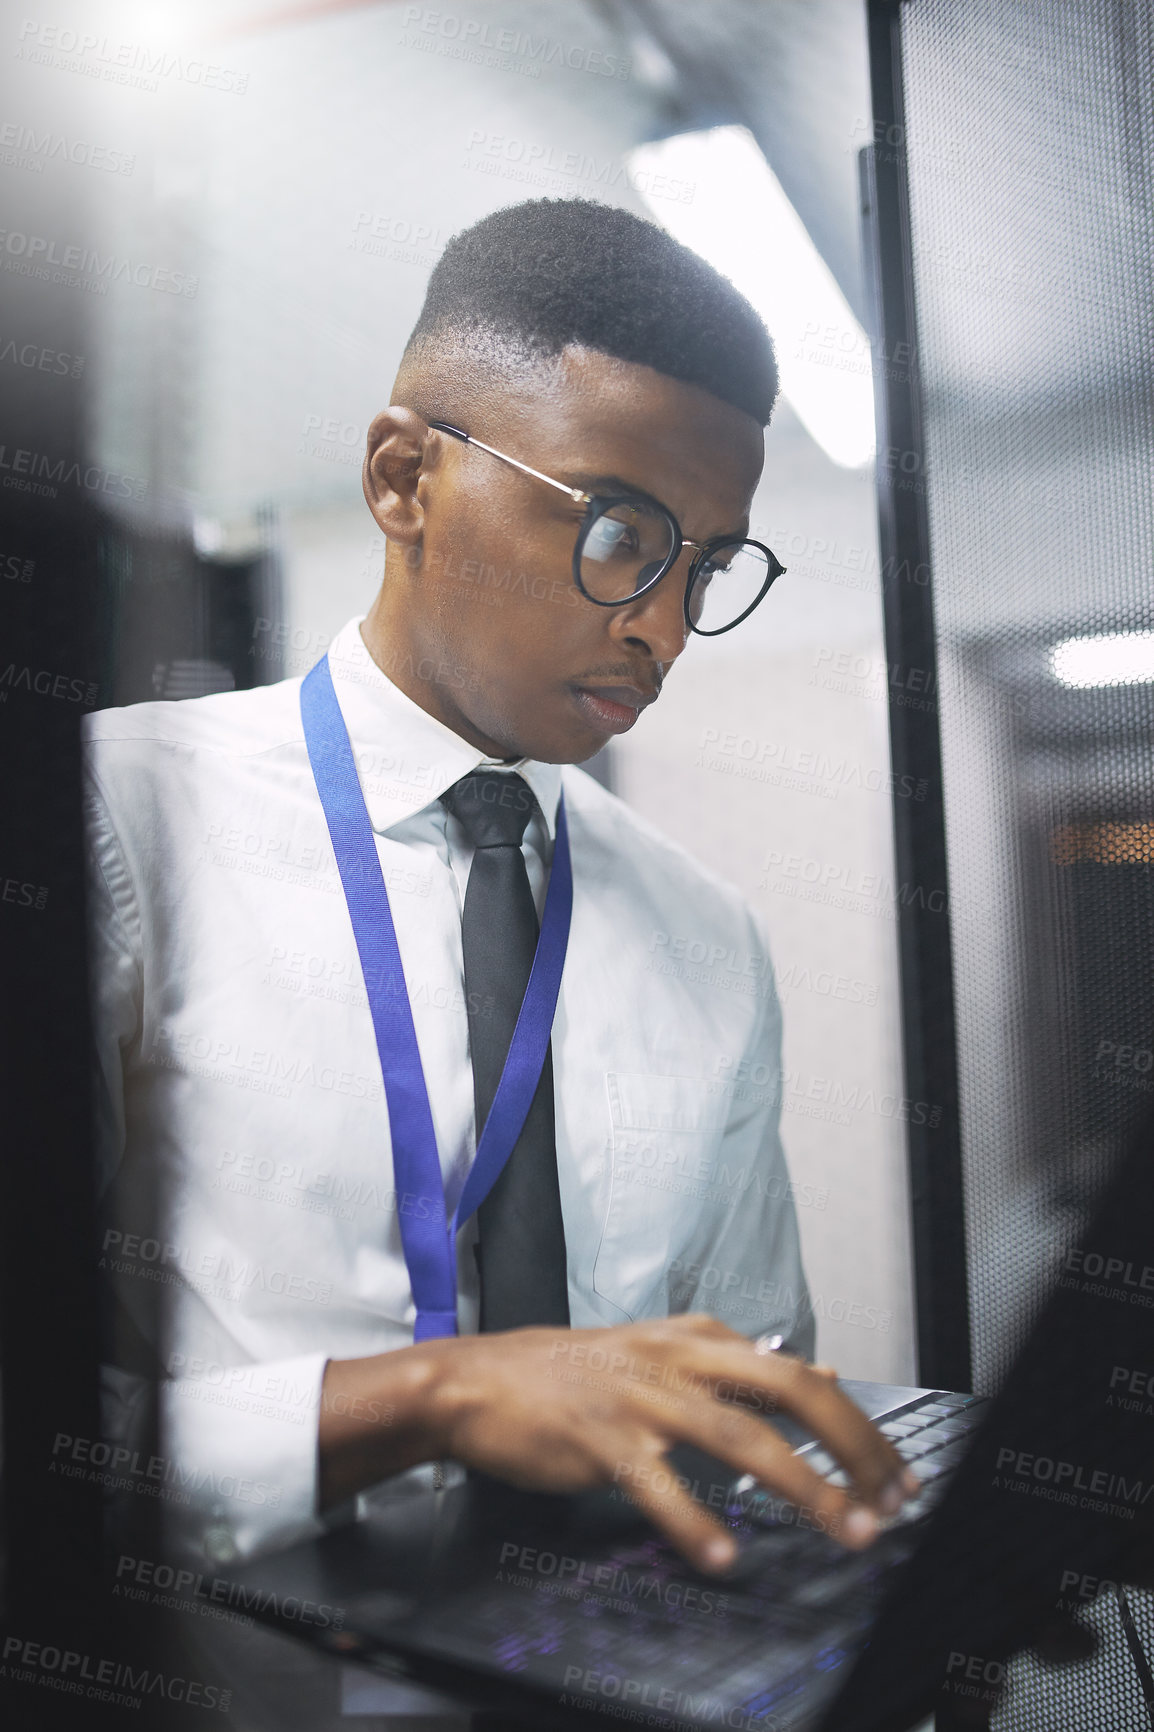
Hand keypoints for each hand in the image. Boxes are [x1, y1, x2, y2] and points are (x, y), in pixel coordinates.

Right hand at [320, 1314, 916, 1572]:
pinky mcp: (600, 1439)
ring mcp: (640, 1398)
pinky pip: (658, 1484)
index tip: (893, 1472)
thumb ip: (733, 1364)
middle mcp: (677, 1359)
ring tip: (847, 1531)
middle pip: (787, 1391)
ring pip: (739, 1437)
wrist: (476, 1381)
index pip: (796, 1373)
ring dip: (803, 1488)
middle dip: (851, 1445)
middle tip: (893, 1499)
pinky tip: (724, 1557)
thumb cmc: (570, 1374)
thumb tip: (817, 1370)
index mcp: (696, 1338)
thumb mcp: (659, 1351)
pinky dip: (695, 1522)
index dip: (854, 1423)